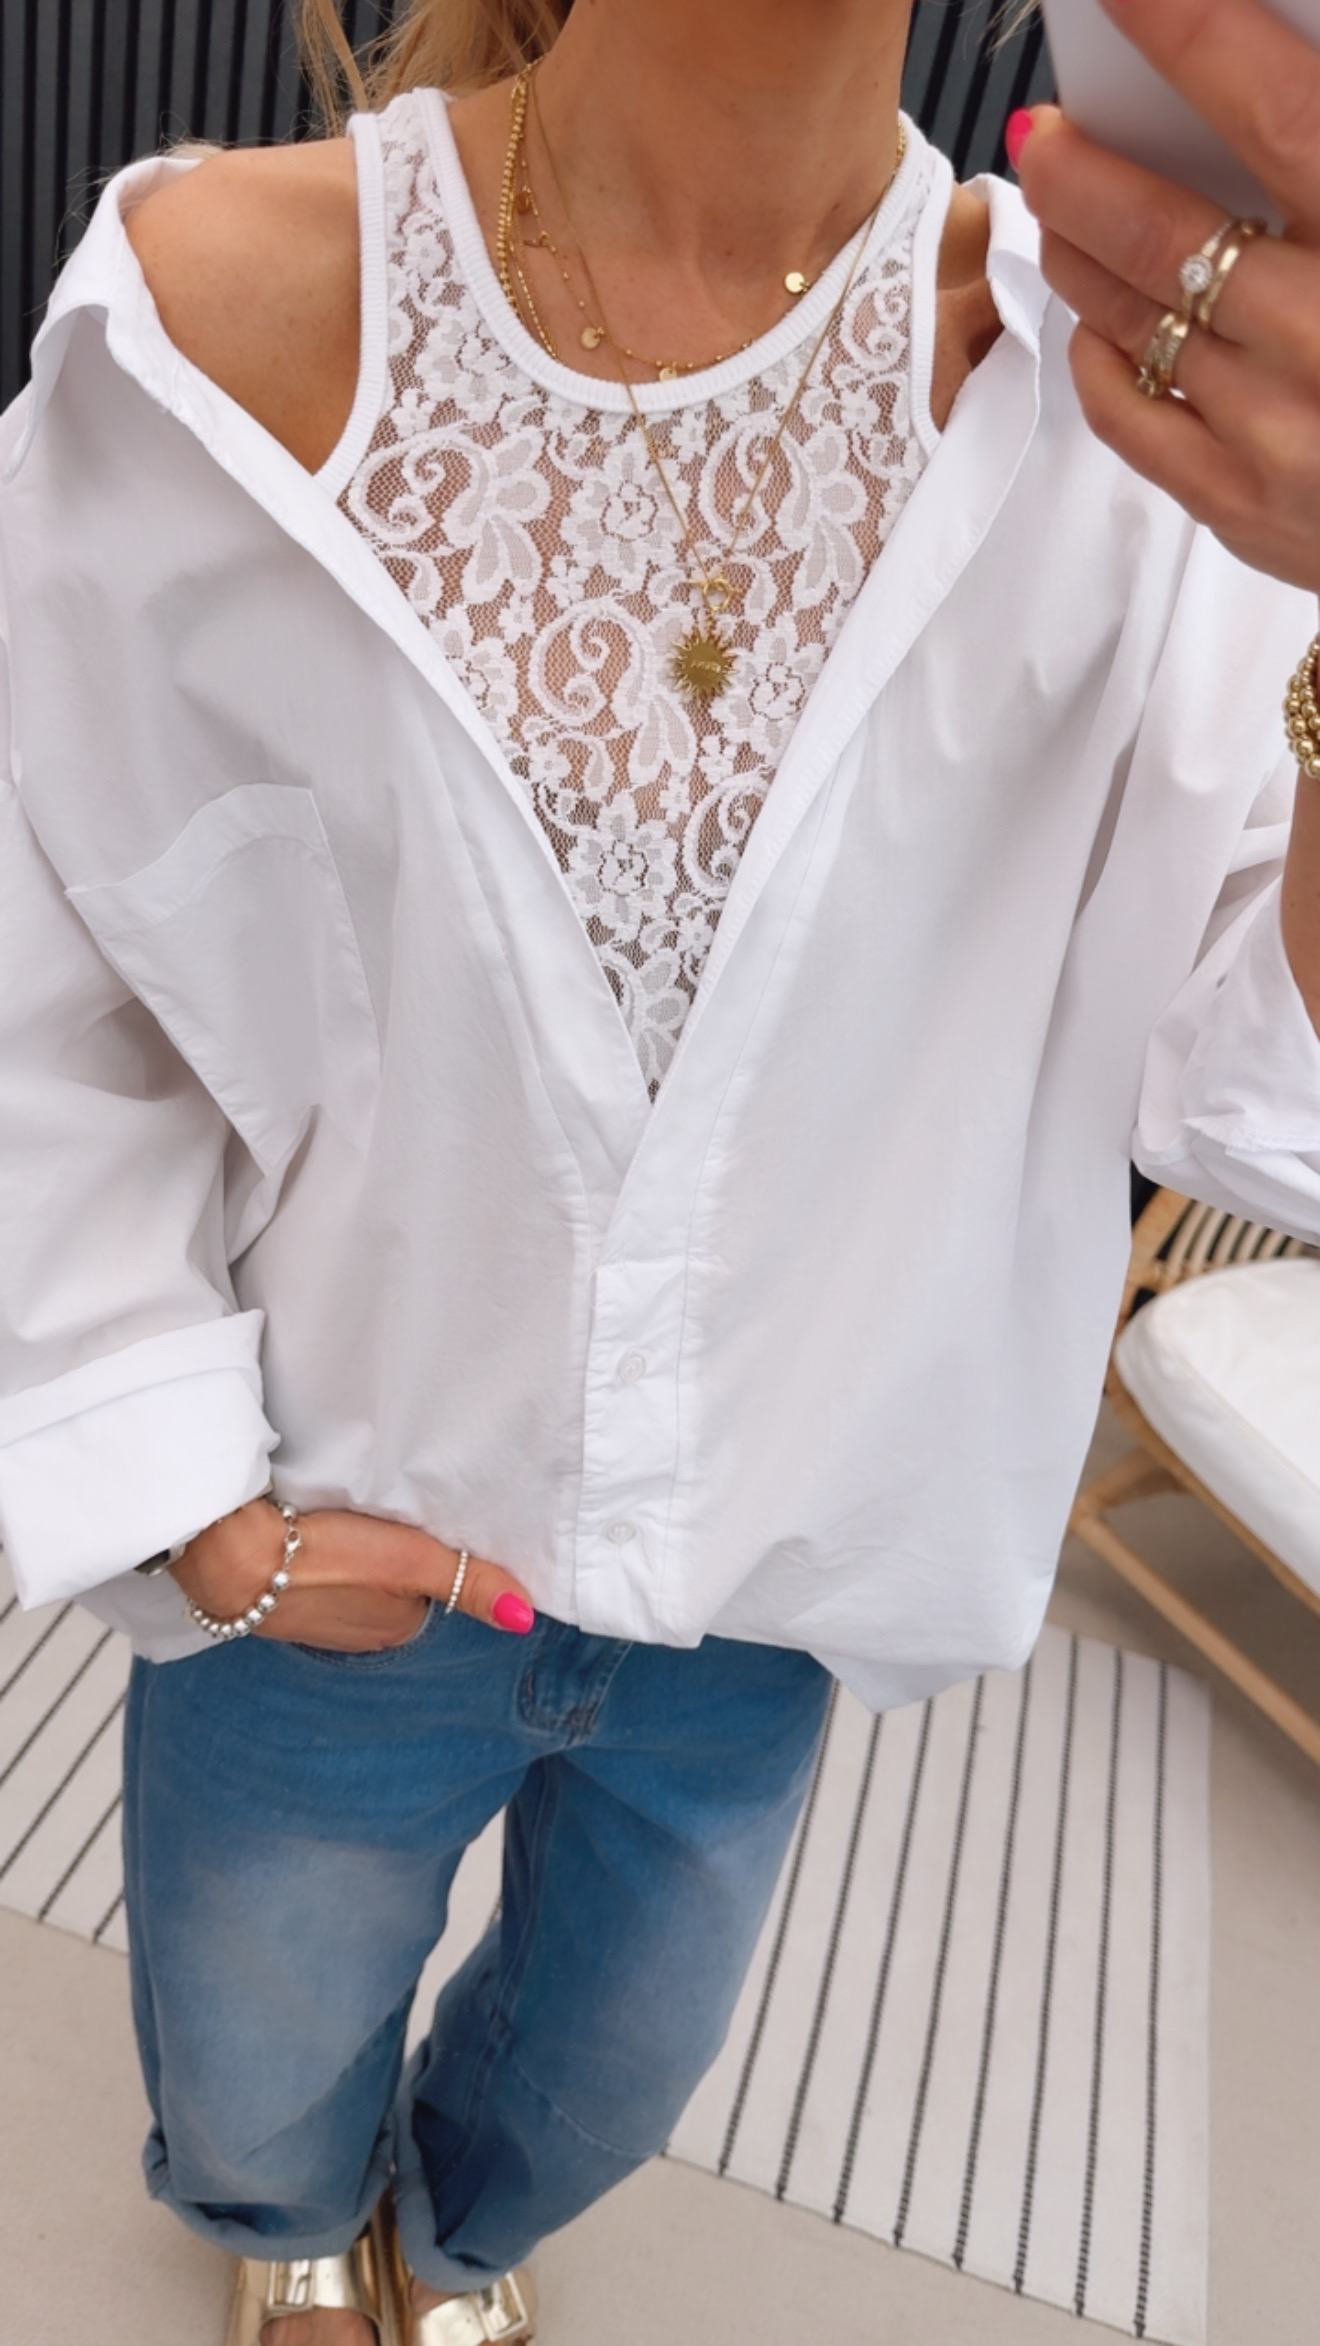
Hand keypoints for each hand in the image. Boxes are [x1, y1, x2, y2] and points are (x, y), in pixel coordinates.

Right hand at [171, 1498, 536, 1651]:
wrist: (228, 1553)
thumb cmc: (322, 1558)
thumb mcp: (410, 1563)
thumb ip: (467, 1581)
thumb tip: (526, 1616)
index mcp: (393, 1632)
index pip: (430, 1592)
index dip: (427, 1558)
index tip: (419, 1531)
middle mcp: (357, 1638)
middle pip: (392, 1590)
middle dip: (390, 1563)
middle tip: (383, 1523)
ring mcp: (313, 1625)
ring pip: (352, 1586)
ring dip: (350, 1561)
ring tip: (346, 1526)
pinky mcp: (274, 1603)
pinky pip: (310, 1582)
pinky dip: (313, 1562)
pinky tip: (307, 1539)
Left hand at [1011, 0, 1319, 596]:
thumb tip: (1266, 65)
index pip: (1278, 115)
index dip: (1193, 38)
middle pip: (1163, 234)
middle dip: (1083, 171)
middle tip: (1049, 132)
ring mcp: (1280, 435)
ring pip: (1130, 321)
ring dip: (1081, 250)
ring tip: (1064, 204)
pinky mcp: (1245, 507)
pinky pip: (1129, 417)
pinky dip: (1102, 352)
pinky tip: (1105, 314)